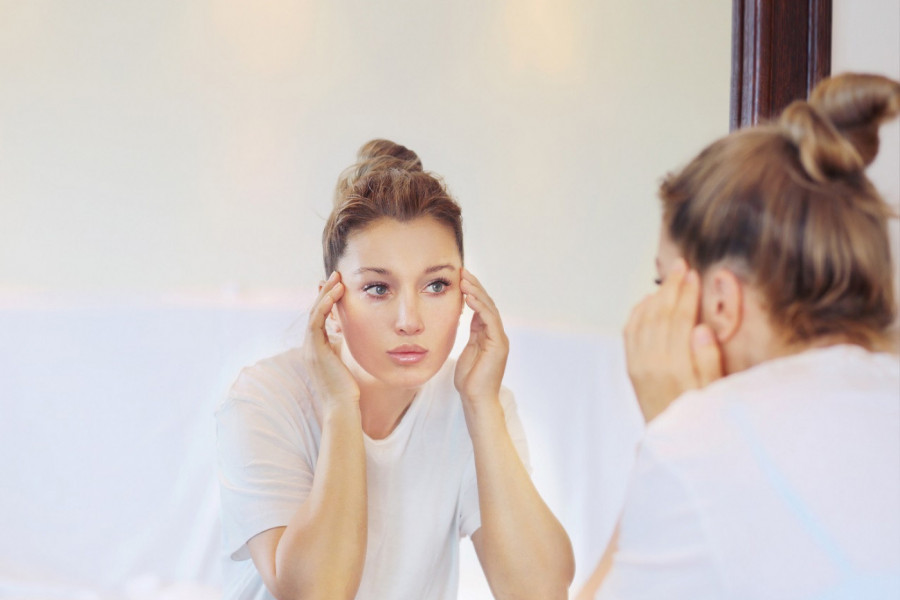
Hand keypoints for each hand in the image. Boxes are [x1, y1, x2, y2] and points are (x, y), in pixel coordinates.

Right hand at [302, 272, 359, 413]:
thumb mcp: (347, 363)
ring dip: (325, 293)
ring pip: (314, 312)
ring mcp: (310, 348)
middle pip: (314, 311)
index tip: (337, 286)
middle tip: (336, 275)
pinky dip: (325, 304)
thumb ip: (346, 349)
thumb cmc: (348, 390)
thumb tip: (354, 337)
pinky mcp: (315, 349)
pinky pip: (316, 320)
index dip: (326, 300)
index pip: (318, 318)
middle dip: (325, 292)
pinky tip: (336, 293)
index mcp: (316, 350)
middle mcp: (309, 347)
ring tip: (337, 278)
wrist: (343, 407)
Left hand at [454, 269, 508, 404]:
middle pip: (487, 304)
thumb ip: (469, 335)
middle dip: (474, 286)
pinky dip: (480, 306)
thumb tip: (464, 320)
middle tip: (462, 271)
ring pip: (489, 308)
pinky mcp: (498, 344)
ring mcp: (499, 339)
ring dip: (476, 292)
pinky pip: (490, 320)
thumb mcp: (466, 351)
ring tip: (464, 279)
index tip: (459, 278)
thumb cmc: (469, 380)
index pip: (481, 307)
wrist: (476, 399)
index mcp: (488, 335)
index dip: (471, 292)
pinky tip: (469, 296)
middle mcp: (496, 335)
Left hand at [623, 259, 722, 422]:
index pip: (678, 320)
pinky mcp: (631, 370)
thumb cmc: (703, 419)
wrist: (674, 445)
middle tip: (680, 265)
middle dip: (670, 287)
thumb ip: (709, 362)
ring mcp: (637, 366)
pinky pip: (629, 333)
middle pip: (658, 315)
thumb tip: (700, 330)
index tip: (693, 274)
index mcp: (674, 367)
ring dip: (654, 296)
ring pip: (642, 320)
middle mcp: (651, 364)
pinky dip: (637, 313)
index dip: (686, 294)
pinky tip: (648, 301)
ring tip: (669, 279)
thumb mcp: (716, 394)